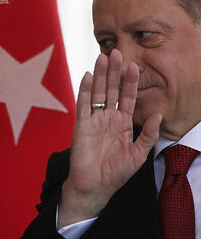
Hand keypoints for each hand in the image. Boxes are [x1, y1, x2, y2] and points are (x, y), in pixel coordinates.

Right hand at [57, 49, 161, 228]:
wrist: (95, 186)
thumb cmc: (116, 173)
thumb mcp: (138, 154)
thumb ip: (147, 134)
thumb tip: (158, 114)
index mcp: (122, 123)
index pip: (127, 97)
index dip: (131, 82)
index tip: (136, 65)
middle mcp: (108, 118)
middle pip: (111, 89)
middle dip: (114, 72)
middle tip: (116, 52)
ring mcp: (93, 120)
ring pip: (97, 93)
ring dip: (99, 75)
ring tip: (102, 57)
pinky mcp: (81, 125)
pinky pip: (83, 104)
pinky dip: (84, 90)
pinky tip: (87, 75)